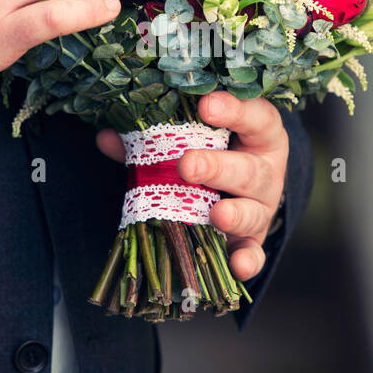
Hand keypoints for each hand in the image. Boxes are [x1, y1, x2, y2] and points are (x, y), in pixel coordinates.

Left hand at [97, 92, 287, 280]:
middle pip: (249, 169)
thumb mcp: (192, 140)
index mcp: (257, 135)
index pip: (255, 116)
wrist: (241, 191)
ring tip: (217, 214)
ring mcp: (261, 208)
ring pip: (254, 211)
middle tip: (187, 165)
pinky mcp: (254, 241)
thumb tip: (107, 138)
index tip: (206, 105)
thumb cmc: (214, 154)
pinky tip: (237, 267)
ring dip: (235, 214)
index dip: (234, 110)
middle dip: (218, 167)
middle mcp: (265, 171)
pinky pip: (254, 252)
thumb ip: (154, 139)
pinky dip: (246, 261)